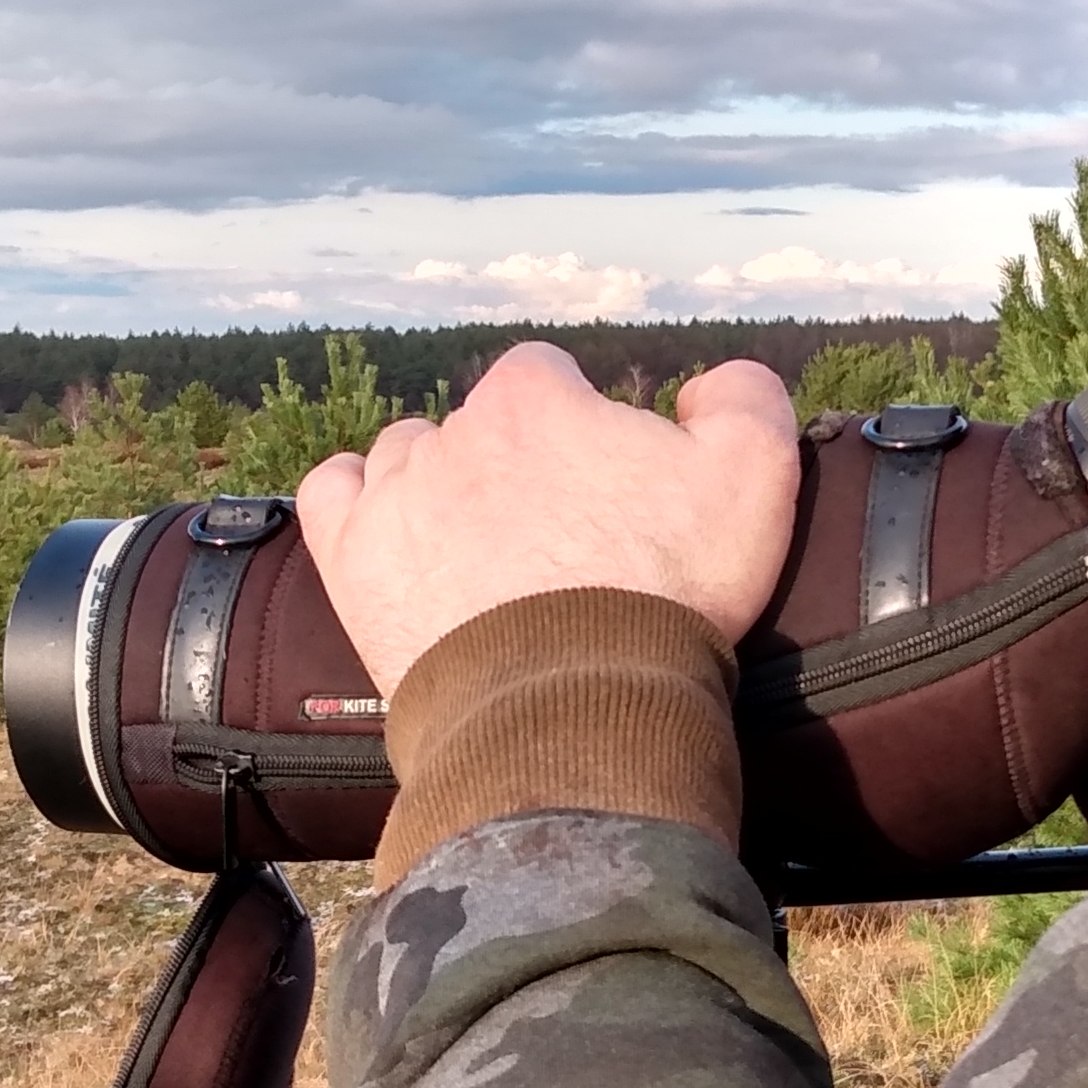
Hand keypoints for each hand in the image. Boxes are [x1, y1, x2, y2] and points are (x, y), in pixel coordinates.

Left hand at [295, 343, 800, 699]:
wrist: (574, 709)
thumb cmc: (667, 591)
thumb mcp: (756, 476)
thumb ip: (746, 397)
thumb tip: (713, 383)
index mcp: (535, 398)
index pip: (549, 378)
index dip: (579, 426)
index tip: (604, 486)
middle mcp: (453, 431)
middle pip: (479, 424)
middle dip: (513, 464)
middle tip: (558, 539)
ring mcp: (394, 496)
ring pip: (407, 457)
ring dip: (439, 485)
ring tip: (484, 551)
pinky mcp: (354, 561)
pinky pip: (331, 493)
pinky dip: (355, 500)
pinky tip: (388, 525)